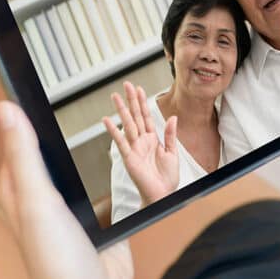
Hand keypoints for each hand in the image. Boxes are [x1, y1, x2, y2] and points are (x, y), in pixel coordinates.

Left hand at [0, 100, 132, 278]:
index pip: (14, 138)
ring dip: (82, 147)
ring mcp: (69, 209)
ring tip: (96, 114)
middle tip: (60, 88)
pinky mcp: (96, 219)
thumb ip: (25, 154)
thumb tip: (7, 108)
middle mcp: (40, 197)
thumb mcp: (38, 200)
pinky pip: (101, 186)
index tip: (22, 75)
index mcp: (17, 189)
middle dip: (52, 123)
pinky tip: (122, 159)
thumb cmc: (57, 261)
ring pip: (75, 166)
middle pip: (45, 149)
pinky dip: (109, 171)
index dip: (18, 108)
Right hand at [103, 81, 177, 206]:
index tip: (139, 88)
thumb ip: (170, 135)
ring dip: (122, 110)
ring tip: (115, 96)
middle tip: (126, 84)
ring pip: (128, 125)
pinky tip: (107, 120)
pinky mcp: (129, 158)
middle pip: (135, 116)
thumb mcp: (172, 153)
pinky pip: (121, 142)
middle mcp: (142, 141)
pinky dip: (114, 131)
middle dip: (131, 100)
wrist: (162, 194)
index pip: (146, 116)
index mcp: (152, 139)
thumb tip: (172, 117)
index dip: (143, 102)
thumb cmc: (167, 177)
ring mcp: (134, 148)